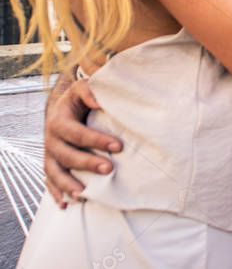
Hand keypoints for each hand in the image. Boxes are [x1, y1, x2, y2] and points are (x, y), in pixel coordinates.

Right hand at [44, 78, 120, 205]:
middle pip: (66, 155)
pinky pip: (50, 182)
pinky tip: (65, 205)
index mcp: (59, 121)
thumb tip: (100, 100)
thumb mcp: (83, 88)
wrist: (64, 107)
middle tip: (109, 169)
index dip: (97, 140)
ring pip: (54, 173)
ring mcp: (50, 155)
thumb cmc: (80, 98)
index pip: (77, 133)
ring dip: (68, 184)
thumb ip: (90, 91)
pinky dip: (56, 194)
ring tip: (84, 194)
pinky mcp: (52, 165)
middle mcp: (52, 140)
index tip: (119, 146)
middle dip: (87, 163)